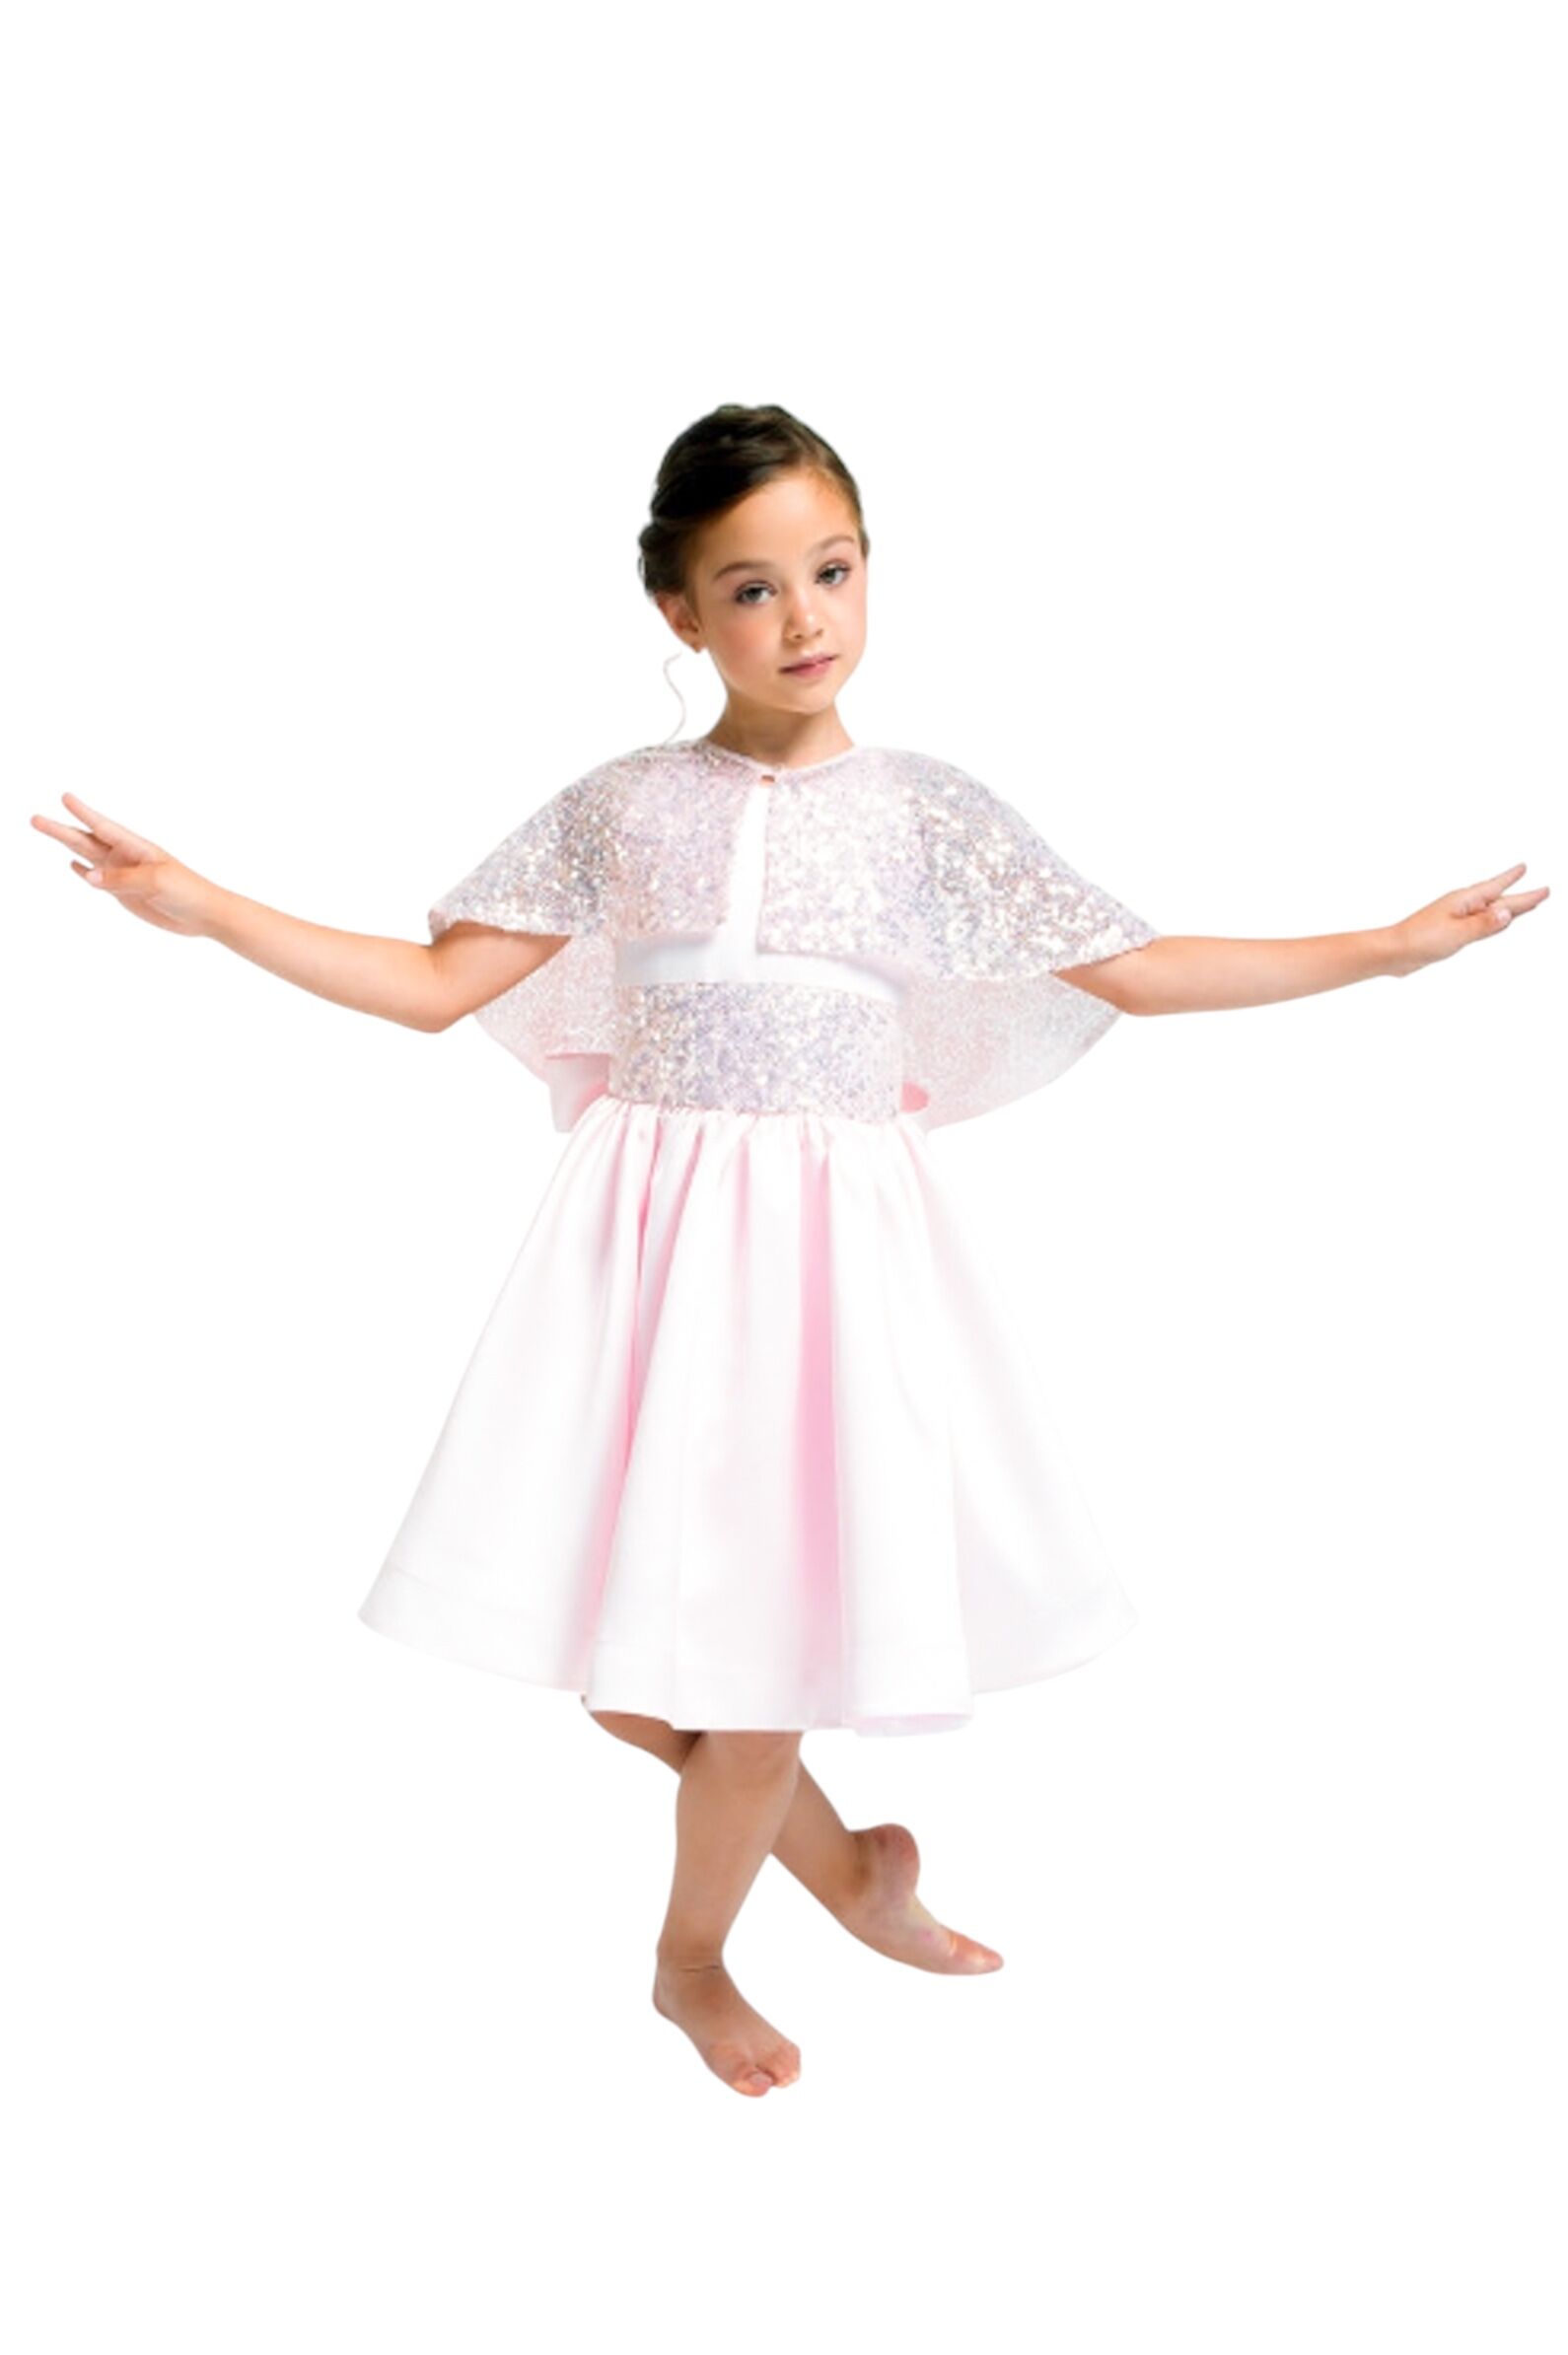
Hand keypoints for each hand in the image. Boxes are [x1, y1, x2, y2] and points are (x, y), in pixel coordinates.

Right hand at [29, 792, 218, 936]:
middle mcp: (125, 857)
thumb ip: (122, 878)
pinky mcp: (123, 893)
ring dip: (66, 845)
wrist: (204, 914)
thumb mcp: (156, 881)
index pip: (103, 826)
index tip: (66, 797)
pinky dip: (83, 873)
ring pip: (87, 857)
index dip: (84, 813)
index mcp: (136, 847)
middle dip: (61, 829)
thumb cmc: (188, 891)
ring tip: (46, 829)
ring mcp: (122, 874)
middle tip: (35, 818)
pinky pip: (98, 880)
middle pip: (86, 839)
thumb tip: (88, 874)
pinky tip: (73, 864)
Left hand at [1386, 862, 1549, 976]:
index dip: (1521, 889)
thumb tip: (1509, 911)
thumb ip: (1484, 924)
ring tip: (1524, 905)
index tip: (1541, 886)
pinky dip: (1493, 922)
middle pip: (1499, 900)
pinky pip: (1480, 924)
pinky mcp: (1450, 932)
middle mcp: (1462, 906)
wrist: (1393, 952)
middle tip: (1542, 892)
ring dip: (1509, 908)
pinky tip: (1496, 922)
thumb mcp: (1457, 933)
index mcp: (1464, 901)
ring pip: (1490, 912)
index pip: (1500, 891)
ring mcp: (1456, 919)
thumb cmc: (1420, 940)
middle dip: (1521, 897)